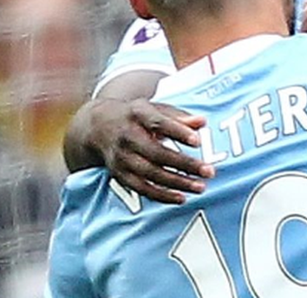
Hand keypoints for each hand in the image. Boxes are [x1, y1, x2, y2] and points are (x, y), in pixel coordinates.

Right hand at [74, 97, 213, 203]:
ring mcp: (122, 157)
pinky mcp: (120, 174)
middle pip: (157, 153)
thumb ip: (179, 116)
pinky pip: (142, 189)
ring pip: (150, 174)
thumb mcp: (154, 108)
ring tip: (200, 187)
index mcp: (137, 114)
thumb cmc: (135, 116)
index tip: (197, 141)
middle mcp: (127, 136)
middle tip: (208, 171)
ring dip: (177, 182)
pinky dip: (161, 195)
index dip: (178, 132)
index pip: (158, 123)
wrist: (98, 126)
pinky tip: (181, 197)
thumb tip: (202, 122)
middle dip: (184, 164)